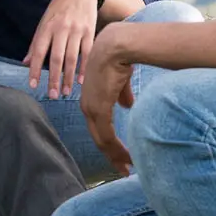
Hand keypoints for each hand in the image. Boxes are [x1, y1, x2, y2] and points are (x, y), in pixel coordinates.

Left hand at [23, 0, 97, 97]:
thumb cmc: (58, 9)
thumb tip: (24, 63)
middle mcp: (61, 29)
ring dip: (69, 77)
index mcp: (47, 27)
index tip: (33, 85)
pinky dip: (84, 68)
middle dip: (53, 78)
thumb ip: (35, 43)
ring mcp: (76, 30)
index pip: (38, 51)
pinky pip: (87, 53)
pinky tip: (82, 81)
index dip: (34, 69)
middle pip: (56, 58)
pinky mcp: (90, 31)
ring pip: (72, 58)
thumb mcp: (44, 22)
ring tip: (66, 92)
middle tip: (52, 95)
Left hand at [79, 24, 135, 176]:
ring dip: (115, 155)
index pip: (98, 127)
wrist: (116, 46)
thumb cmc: (119, 58)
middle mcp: (87, 107)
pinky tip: (127, 157)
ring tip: (127, 167)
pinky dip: (117, 149)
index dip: (108, 142)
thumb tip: (127, 105)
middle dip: (111, 154)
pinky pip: (107, 136)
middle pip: (98, 138)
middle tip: (123, 168)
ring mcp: (91, 109)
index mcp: (91, 99)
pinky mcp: (99, 109)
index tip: (121, 155)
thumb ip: (121, 94)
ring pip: (102, 140)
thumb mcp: (120, 80)